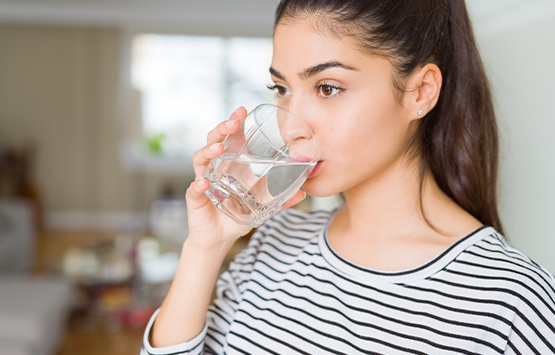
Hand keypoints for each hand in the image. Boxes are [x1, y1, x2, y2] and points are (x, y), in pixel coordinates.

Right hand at [185, 107, 306, 249]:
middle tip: (234, 122)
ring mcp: (203, 181)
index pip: (229, 138)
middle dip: (222, 129)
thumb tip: (303, 192)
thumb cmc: (236, 217)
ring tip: (219, 148)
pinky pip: (194, 189)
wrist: (218, 239)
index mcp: (228, 165)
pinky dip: (197, 186)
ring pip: (200, 159)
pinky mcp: (195, 199)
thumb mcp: (262, 207)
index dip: (234, 123)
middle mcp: (213, 168)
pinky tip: (203, 184)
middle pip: (213, 141)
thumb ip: (280, 199)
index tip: (242, 111)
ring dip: (208, 151)